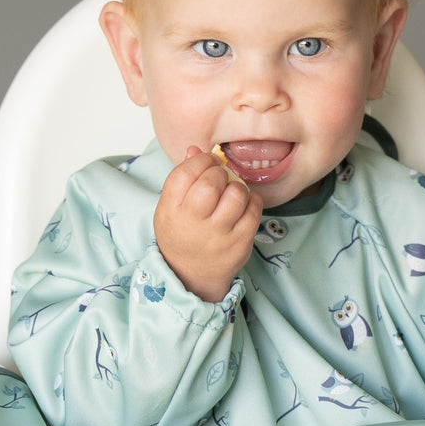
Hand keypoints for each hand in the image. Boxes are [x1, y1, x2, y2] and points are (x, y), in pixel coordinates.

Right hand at [153, 146, 262, 301]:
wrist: (191, 275)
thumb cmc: (182, 234)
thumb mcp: (170, 208)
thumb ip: (182, 178)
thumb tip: (195, 149)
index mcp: (171, 211)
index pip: (184, 174)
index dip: (200, 160)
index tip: (208, 161)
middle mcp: (193, 223)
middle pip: (211, 182)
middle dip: (220, 172)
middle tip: (220, 177)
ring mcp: (218, 235)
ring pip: (236, 194)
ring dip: (237, 186)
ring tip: (232, 193)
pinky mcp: (240, 243)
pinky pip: (254, 210)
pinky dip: (252, 200)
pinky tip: (243, 204)